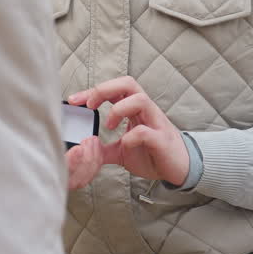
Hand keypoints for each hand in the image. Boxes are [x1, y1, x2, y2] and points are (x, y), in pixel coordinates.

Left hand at [68, 77, 189, 186]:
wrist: (179, 170)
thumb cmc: (153, 154)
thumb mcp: (122, 151)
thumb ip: (104, 148)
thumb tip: (84, 147)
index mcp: (135, 109)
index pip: (114, 89)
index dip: (93, 91)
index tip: (73, 101)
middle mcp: (146, 111)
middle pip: (128, 83)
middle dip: (105, 89)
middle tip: (90, 105)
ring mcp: (155, 123)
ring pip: (140, 99)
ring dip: (119, 109)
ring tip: (109, 125)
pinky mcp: (162, 140)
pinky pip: (146, 131)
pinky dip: (132, 136)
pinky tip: (125, 144)